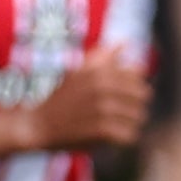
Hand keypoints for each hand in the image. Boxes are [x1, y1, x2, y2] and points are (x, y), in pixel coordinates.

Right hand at [27, 51, 152, 153]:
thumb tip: (127, 42)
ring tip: (115, 126)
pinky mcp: (102, 130)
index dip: (133, 87)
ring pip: (139, 117)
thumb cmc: (61, 98)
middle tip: (120, 113)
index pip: (138, 76)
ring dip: (129, 123)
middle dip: (134, 105)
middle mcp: (103, 86)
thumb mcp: (79, 71)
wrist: (37, 125)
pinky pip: (130, 135)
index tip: (121, 96)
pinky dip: (123, 139)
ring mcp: (103, 108)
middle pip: (143, 96)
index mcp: (99, 70)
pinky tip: (111, 138)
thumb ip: (104, 56)